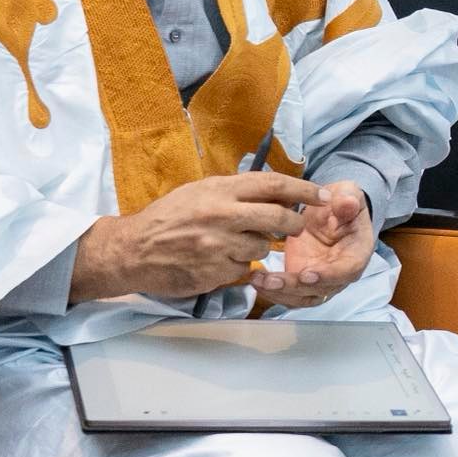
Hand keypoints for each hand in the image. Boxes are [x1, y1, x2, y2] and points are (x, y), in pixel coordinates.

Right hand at [69, 171, 321, 301]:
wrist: (133, 250)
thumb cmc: (167, 217)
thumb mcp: (199, 191)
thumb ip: (235, 192)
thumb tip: (274, 192)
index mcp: (220, 189)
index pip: (274, 184)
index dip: (304, 189)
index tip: (324, 195)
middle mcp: (223, 215)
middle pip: (278, 217)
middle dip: (294, 222)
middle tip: (296, 226)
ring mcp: (220, 245)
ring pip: (261, 245)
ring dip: (258, 244)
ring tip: (233, 241)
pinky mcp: (216, 272)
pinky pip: (242, 267)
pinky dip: (238, 263)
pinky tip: (218, 259)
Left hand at [252, 181, 373, 308]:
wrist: (331, 209)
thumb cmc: (342, 203)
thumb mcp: (348, 194)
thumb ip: (349, 200)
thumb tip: (348, 203)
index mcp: (356, 253)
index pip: (346, 271)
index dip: (328, 276)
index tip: (307, 274)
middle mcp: (339, 273)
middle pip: (320, 290)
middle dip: (294, 287)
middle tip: (272, 280)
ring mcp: (319, 279)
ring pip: (301, 297)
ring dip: (279, 293)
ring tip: (258, 280)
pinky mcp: (300, 278)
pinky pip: (288, 293)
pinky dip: (271, 290)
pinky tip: (255, 278)